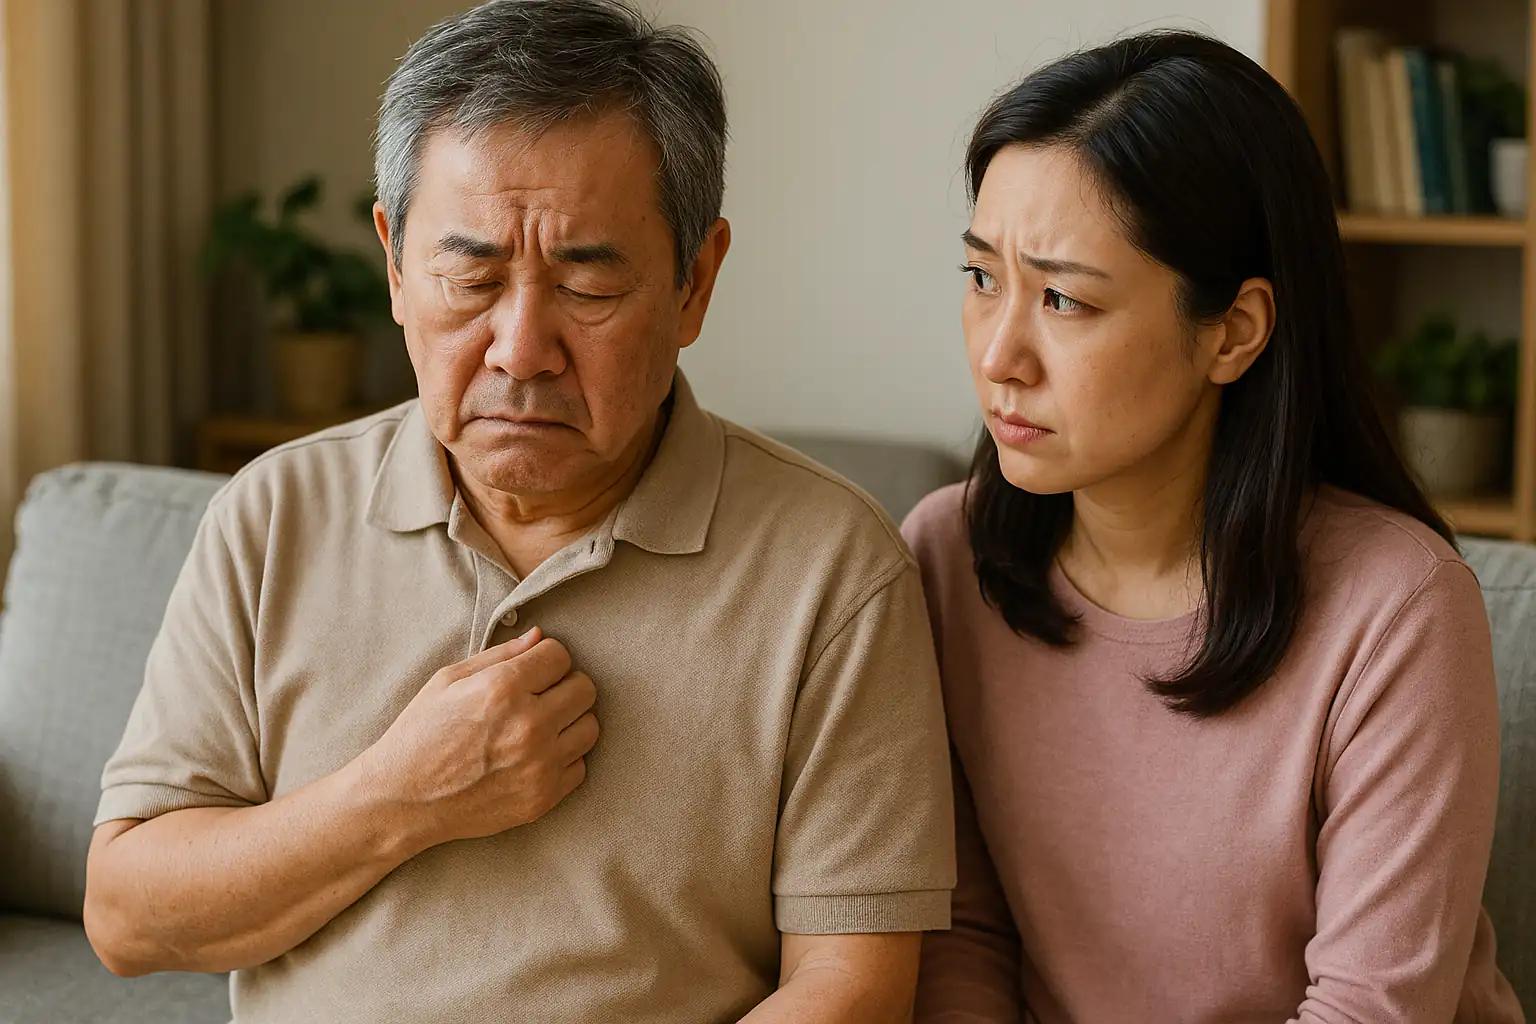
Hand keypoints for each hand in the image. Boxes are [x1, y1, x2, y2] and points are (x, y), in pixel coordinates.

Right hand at [359, 628, 598, 848]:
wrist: (401, 800)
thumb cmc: (420, 733)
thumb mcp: (448, 681)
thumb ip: (500, 655)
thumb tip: (539, 637)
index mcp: (502, 689)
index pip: (560, 655)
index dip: (545, 659)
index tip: (532, 670)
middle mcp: (528, 726)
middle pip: (585, 689)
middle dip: (564, 685)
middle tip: (539, 696)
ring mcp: (538, 766)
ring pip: (590, 727)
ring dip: (569, 721)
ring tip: (540, 725)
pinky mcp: (542, 799)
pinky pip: (579, 766)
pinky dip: (563, 758)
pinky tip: (534, 756)